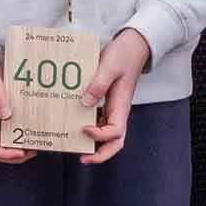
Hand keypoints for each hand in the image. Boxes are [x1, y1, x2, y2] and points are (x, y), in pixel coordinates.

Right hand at [0, 45, 31, 163]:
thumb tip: (7, 115)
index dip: (5, 154)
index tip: (21, 152)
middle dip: (15, 156)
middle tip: (34, 150)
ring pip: (3, 145)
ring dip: (19, 149)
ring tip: (36, 143)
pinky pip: (7, 134)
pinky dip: (19, 137)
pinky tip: (32, 132)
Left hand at [81, 28, 153, 166]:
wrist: (133, 46)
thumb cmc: (123, 55)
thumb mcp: (109, 66)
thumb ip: (97, 85)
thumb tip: (85, 104)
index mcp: (122, 106)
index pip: (115, 132)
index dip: (99, 135)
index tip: (83, 129)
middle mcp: (118, 112)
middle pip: (115, 142)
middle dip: (100, 154)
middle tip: (82, 159)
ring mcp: (113, 109)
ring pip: (107, 135)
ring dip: (93, 144)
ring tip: (73, 145)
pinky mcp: (107, 103)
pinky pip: (99, 122)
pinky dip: (89, 128)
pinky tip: (72, 125)